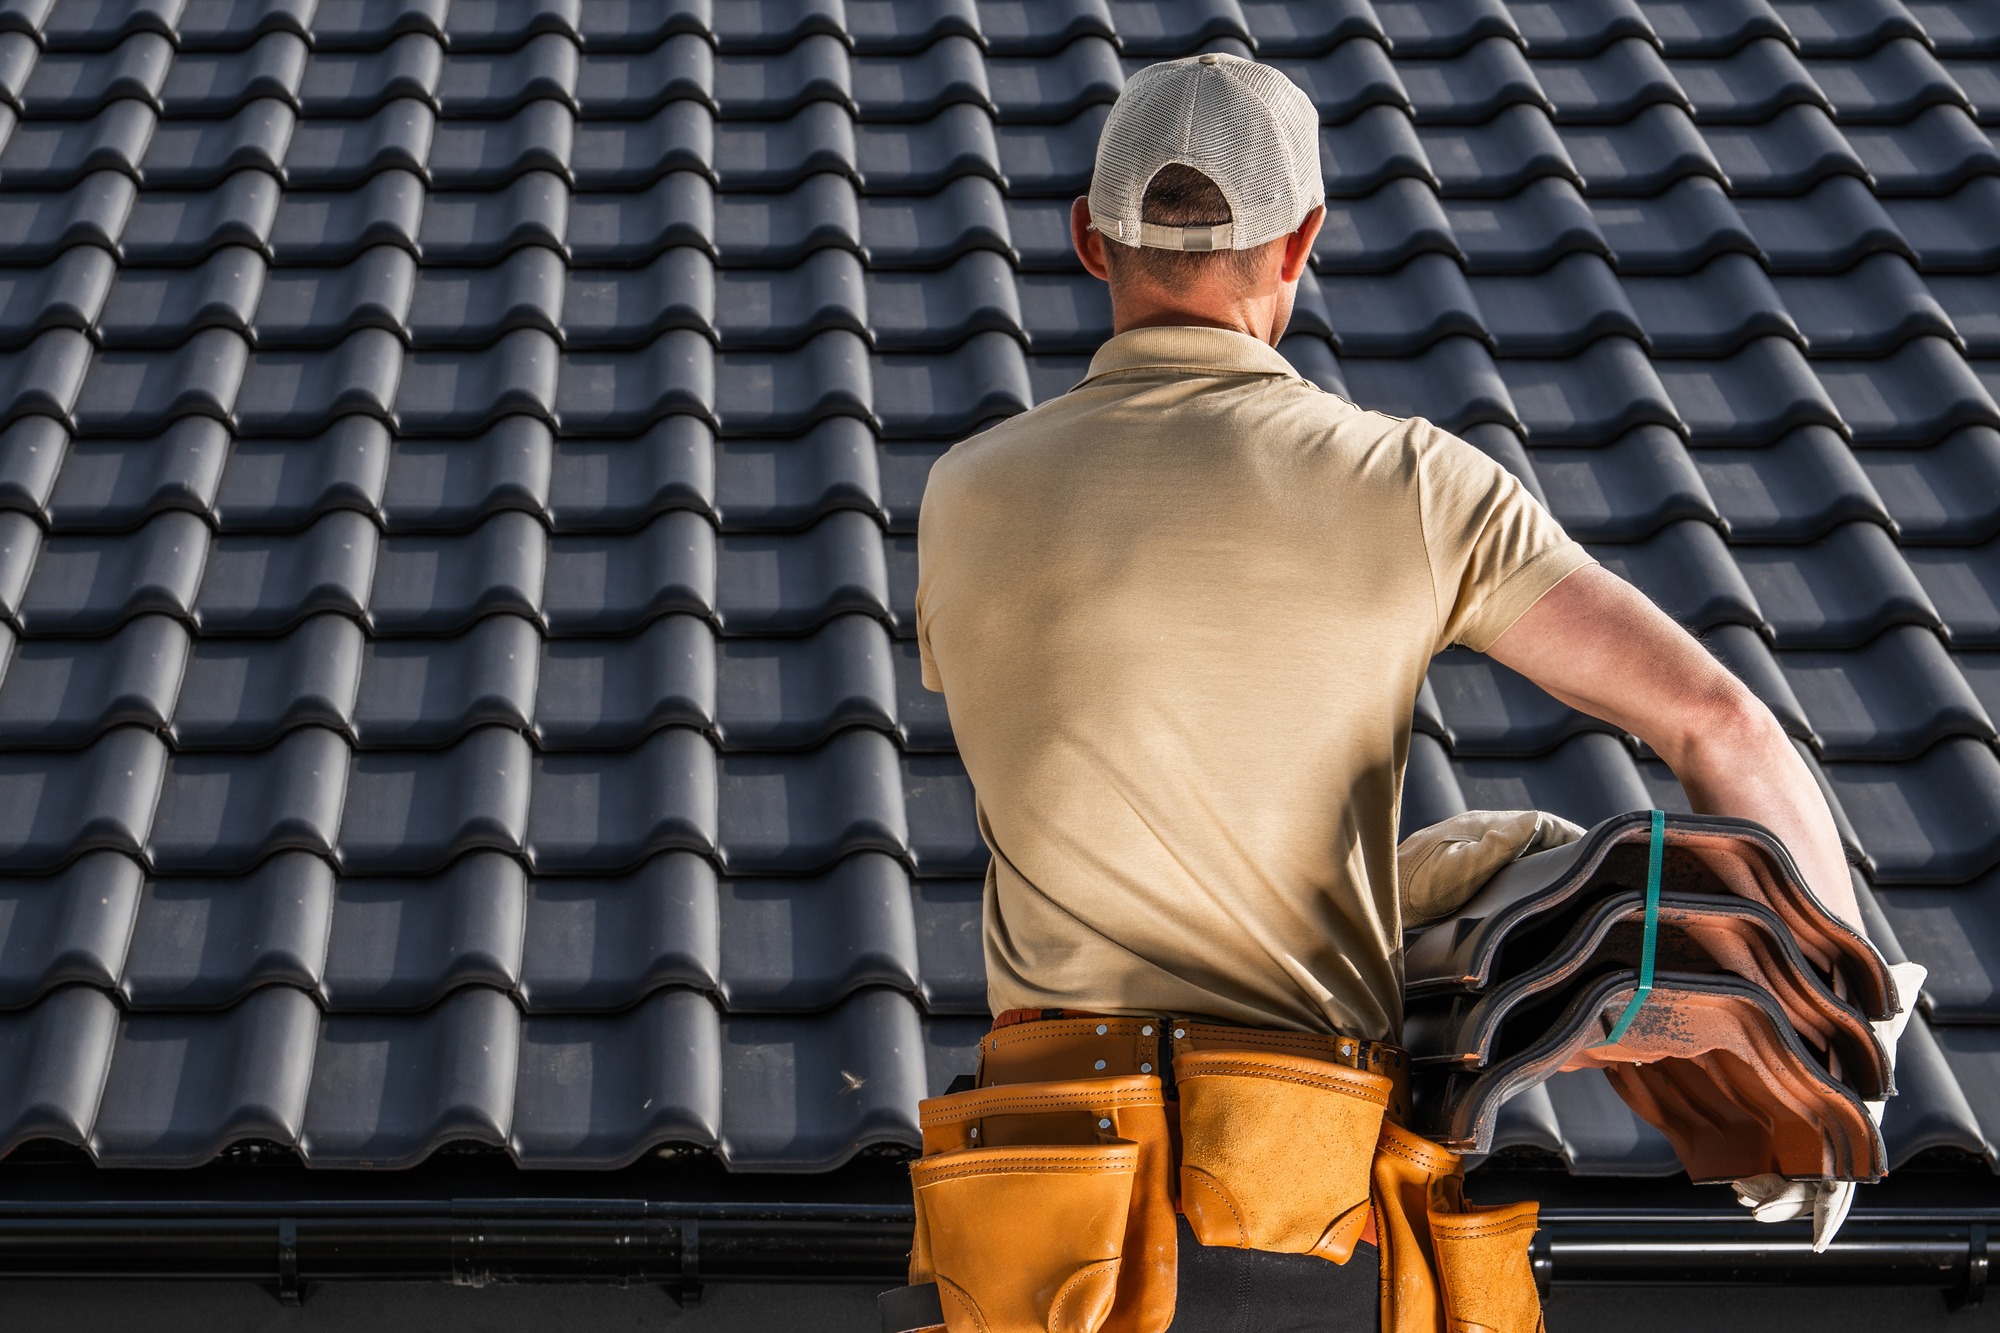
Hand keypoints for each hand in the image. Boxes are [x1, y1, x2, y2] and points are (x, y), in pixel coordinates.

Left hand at [1732, 962, 1927, 1251]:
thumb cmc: (1853, 1027)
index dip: (1830, 1213)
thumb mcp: (1870, 1018)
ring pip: (1778, 1179)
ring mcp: (1797, 1137)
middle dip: (1783, 1202)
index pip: (1845, 1183)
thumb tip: (1912, 972)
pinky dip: (1747, 1173)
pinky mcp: (1768, 1129)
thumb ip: (1891, 1006)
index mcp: (1854, 1132)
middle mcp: (1827, 1140)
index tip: (1817, 1240)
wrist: (1823, 1027)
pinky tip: (1732, 1176)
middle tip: (1758, 1204)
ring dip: (1762, 1191)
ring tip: (1743, 1191)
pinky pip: (1757, 1161)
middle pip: (1806, 1189)